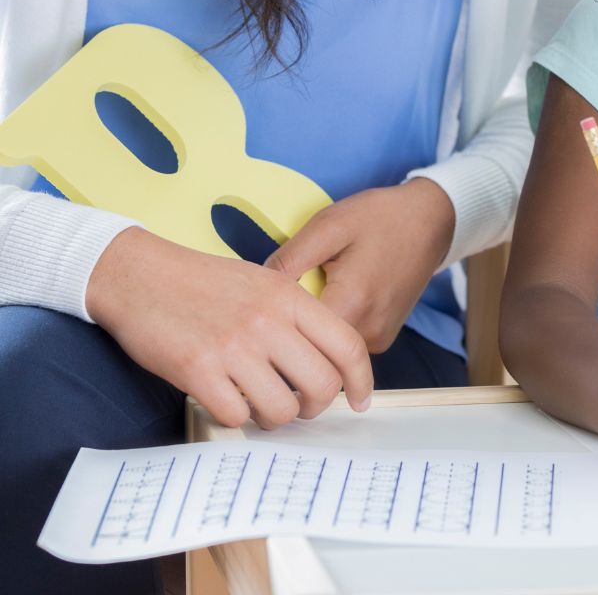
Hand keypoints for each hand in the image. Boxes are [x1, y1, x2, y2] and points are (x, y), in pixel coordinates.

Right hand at [87, 227, 372, 429]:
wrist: (140, 275)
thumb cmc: (203, 282)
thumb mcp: (263, 283)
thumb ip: (296, 316)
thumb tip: (327, 361)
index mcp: (289, 297)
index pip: (347, 345)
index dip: (362, 380)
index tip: (359, 401)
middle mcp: (268, 320)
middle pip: (322, 385)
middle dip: (315, 406)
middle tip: (299, 406)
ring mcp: (234, 346)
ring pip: (282, 409)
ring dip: (274, 417)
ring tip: (258, 404)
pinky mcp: (198, 370)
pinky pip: (236, 415)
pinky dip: (235, 416)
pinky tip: (225, 399)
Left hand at [264, 179, 454, 352]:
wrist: (432, 219)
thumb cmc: (381, 217)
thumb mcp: (329, 225)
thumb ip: (289, 259)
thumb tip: (252, 293)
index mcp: (351, 303)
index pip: (292, 339)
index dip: (269, 325)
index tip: (258, 307)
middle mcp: (367, 332)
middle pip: (309, 348)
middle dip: (288, 327)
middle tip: (282, 295)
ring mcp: (378, 340)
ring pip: (325, 349)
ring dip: (310, 327)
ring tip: (311, 290)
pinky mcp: (383, 339)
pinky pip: (343, 342)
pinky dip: (331, 325)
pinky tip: (332, 295)